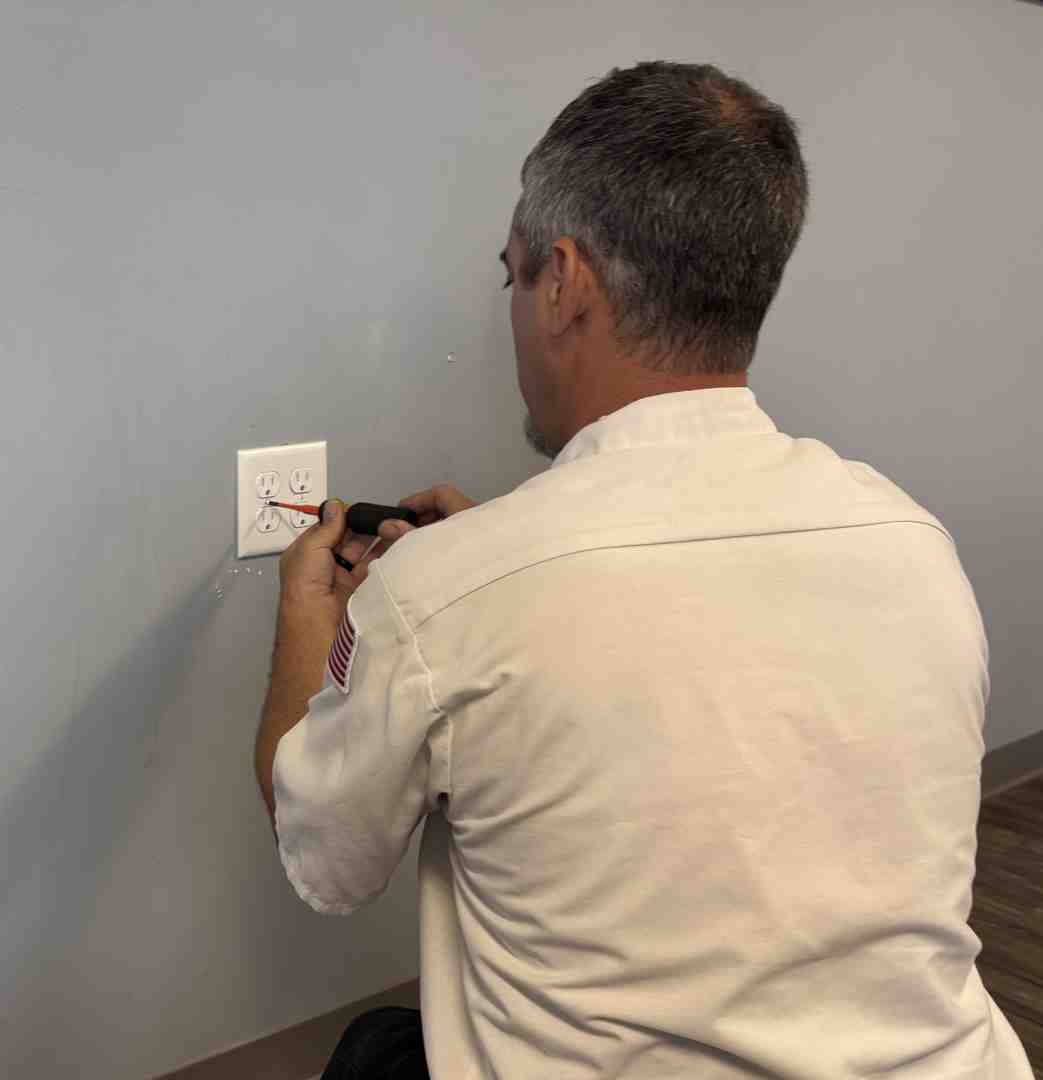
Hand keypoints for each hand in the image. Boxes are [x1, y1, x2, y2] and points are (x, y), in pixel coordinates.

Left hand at [276, 499, 417, 627]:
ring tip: (394, 524)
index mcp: (307, 555)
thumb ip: (327, 527)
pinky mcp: (363, 588)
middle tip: (382, 515)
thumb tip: (334, 504)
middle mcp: (326, 565)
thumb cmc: (307, 583)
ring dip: (377, 539)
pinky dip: (385, 556)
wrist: (319, 625)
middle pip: (348, 540)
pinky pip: (375, 567)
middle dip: (363, 527)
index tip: (361, 508)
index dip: (343, 518)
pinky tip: (396, 542)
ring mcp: (345, 577)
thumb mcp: (311, 548)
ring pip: (364, 552)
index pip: (327, 530)